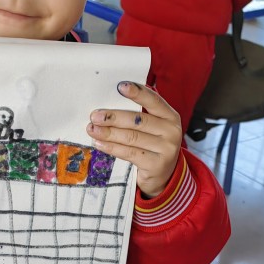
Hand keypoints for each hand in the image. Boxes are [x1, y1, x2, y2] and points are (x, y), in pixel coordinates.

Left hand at [87, 81, 181, 198]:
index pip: (154, 101)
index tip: (120, 86)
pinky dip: (112, 147)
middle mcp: (171, 131)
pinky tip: (99, 143)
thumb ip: (139, 115)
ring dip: (108, 132)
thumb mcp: (153, 128)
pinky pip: (129, 153)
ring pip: (131, 137)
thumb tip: (109, 104)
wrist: (163, 176)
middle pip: (138, 120)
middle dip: (113, 117)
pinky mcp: (156, 165)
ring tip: (92, 129)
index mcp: (170, 116)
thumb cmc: (152, 146)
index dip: (137, 93)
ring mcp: (166, 149)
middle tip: (95, 116)